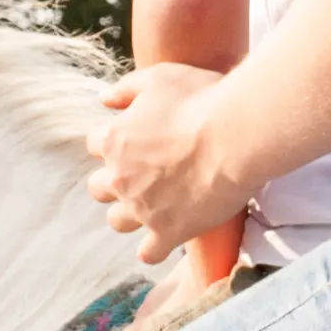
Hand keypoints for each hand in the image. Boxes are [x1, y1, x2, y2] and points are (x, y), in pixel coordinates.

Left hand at [88, 64, 250, 265]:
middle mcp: (120, 177)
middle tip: (139, 176)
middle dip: (114, 181)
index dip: (114, 142)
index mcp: (115, 140)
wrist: (235, 137)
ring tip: (150, 208)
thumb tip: (103, 100)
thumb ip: (127, 88)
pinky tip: (164, 240)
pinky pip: (149, 252)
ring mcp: (142, 208)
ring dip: (129, 214)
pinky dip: (153, 248)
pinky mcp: (168, 232)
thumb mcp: (159, 78)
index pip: (95, 144)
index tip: (133, 141)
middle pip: (98, 187)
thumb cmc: (201, 101)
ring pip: (117, 221)